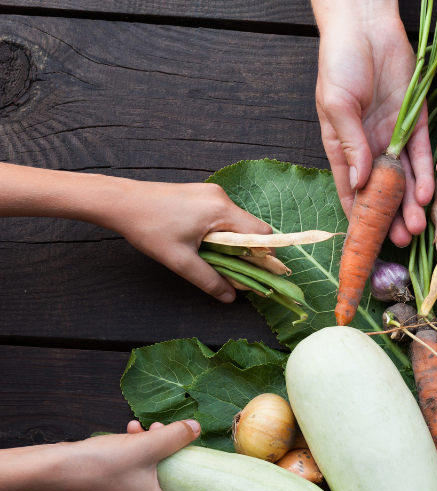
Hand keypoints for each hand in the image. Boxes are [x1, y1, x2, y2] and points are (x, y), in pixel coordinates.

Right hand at [42, 421, 199, 490]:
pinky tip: (129, 434)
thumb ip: (176, 437)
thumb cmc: (100, 465)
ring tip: (146, 430)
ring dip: (152, 454)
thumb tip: (196, 429)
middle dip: (172, 461)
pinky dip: (135, 459)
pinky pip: (132, 480)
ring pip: (150, 481)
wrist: (53, 471)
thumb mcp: (147, 446)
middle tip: (169, 438)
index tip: (201, 479)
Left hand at [110, 181, 272, 302]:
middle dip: (246, 251)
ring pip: (236, 223)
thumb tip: (230, 297)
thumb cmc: (148, 227)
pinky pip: (222, 216)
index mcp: (221, 210)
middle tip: (234, 271)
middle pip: (251, 228)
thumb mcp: (180, 260)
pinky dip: (220, 232)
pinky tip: (203, 243)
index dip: (264, 255)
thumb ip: (209, 279)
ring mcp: (211, 193)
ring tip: (213, 258)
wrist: (120, 201)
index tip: (256, 273)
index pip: (261, 234)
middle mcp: (221, 197)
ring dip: (231, 243)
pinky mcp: (201, 194)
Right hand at [314, 10, 433, 244]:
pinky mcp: (413, 121)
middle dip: (390, 216)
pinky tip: (428, 194)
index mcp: (342, 145)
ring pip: (404, 178)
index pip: (349, 189)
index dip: (358, 215)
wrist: (366, 26)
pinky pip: (421, 154)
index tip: (365, 240)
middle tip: (402, 239)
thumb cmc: (340, 61)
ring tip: (418, 226)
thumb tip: (358, 182)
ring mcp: (391, 135)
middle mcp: (367, 145)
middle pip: (381, 191)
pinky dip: (425, 174)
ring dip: (411, 203)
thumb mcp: (337, 104)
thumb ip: (350, 144)